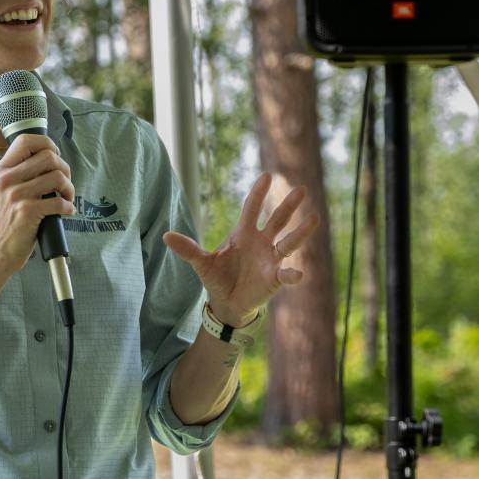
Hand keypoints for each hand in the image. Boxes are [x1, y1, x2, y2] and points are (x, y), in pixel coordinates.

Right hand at [0, 135, 75, 277]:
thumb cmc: (4, 225)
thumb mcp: (2, 193)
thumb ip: (18, 176)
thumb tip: (48, 164)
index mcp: (1, 172)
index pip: (25, 140)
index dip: (47, 144)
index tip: (55, 156)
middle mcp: (7, 180)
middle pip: (48, 157)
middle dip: (65, 169)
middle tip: (64, 183)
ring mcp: (17, 196)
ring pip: (57, 177)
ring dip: (69, 188)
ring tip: (67, 197)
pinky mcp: (27, 212)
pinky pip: (59, 201)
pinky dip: (69, 206)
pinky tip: (66, 211)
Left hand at [162, 172, 318, 325]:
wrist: (226, 302)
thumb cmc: (217, 277)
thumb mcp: (201, 263)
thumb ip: (187, 249)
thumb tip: (165, 236)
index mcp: (243, 233)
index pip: (252, 209)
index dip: (258, 193)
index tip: (267, 176)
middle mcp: (261, 242)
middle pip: (276, 220)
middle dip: (288, 206)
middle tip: (301, 189)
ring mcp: (270, 259)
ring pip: (289, 242)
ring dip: (301, 232)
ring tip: (314, 218)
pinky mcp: (275, 278)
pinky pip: (286, 274)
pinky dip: (292, 274)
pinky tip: (298, 274)